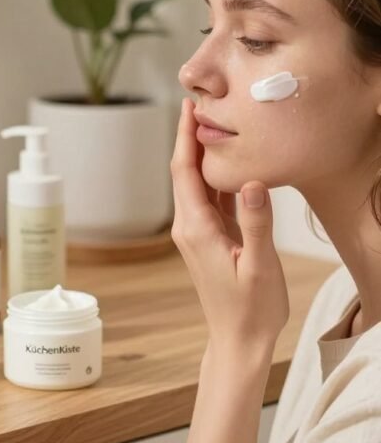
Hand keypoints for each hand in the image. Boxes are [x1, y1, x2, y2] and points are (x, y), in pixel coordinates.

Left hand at [170, 97, 289, 351]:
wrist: (238, 341)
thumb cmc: (250, 309)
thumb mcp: (258, 266)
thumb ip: (256, 223)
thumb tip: (252, 181)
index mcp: (196, 229)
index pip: (184, 172)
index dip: (185, 136)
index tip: (190, 105)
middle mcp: (190, 227)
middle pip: (184, 172)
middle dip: (189, 136)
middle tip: (200, 101)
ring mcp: (198, 233)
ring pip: (196, 183)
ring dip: (202, 153)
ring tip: (214, 121)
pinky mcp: (210, 238)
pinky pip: (209, 199)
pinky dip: (215, 176)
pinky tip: (229, 160)